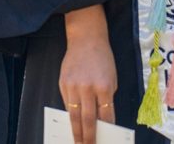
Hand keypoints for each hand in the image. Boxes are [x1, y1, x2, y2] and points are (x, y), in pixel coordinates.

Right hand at [61, 5, 116, 143]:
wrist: (86, 39)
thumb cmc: (102, 59)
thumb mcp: (111, 79)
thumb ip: (106, 98)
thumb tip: (101, 118)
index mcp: (104, 87)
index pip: (106, 115)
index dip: (106, 130)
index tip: (105, 140)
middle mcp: (88, 88)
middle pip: (87, 119)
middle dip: (88, 136)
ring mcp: (73, 86)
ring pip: (74, 114)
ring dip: (76, 130)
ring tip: (77, 141)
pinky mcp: (63, 82)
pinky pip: (66, 102)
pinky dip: (69, 113)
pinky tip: (71, 122)